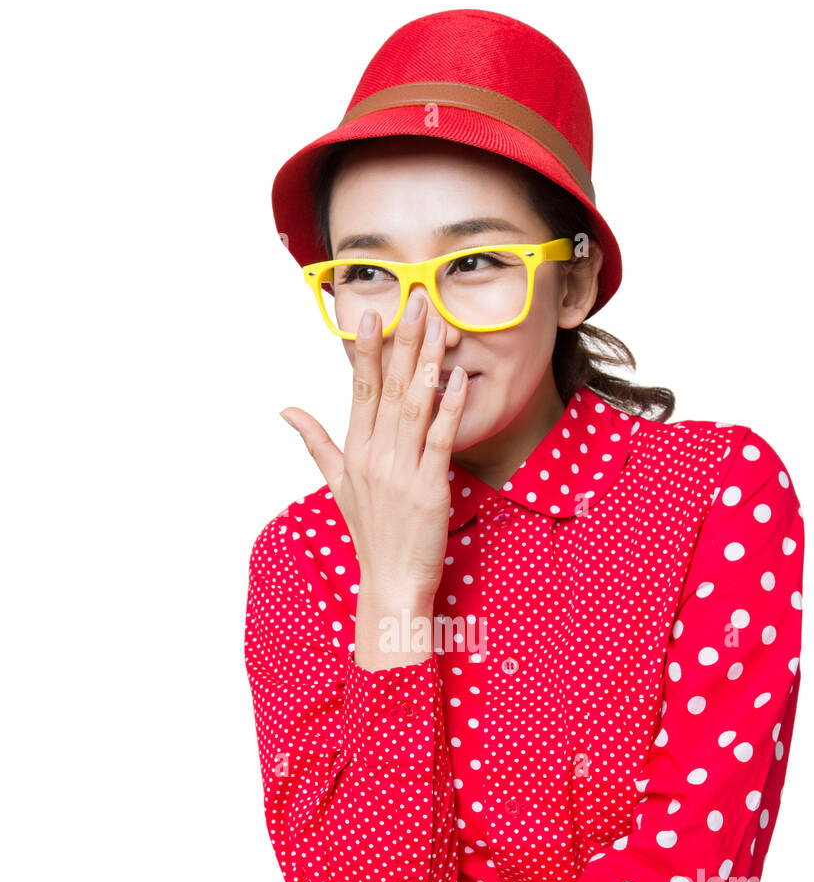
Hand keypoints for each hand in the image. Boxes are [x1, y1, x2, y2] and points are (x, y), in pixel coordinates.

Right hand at [279, 295, 468, 601]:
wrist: (390, 582)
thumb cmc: (370, 534)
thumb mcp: (336, 485)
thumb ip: (315, 442)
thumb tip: (286, 410)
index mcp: (354, 452)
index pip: (359, 389)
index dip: (367, 350)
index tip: (375, 313)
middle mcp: (373, 456)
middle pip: (388, 388)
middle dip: (403, 341)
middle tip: (417, 299)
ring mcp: (400, 472)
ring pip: (414, 406)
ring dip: (427, 363)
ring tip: (438, 325)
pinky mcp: (429, 488)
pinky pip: (439, 440)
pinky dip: (449, 407)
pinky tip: (458, 378)